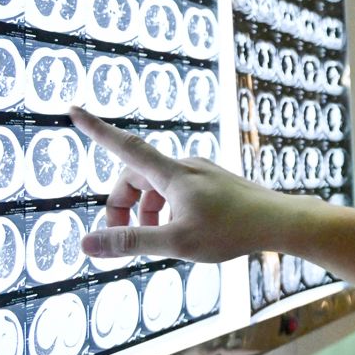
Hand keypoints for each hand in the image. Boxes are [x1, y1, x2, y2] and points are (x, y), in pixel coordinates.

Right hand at [70, 106, 299, 261]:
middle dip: (124, 204)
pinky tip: (183, 233)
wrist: (281, 223)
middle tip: (124, 238)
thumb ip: (130, 242)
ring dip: (148, 211)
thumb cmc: (233, 231)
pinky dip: (168, 209)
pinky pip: (178, 189)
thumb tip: (86, 244)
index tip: (73, 110)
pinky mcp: (215, 182)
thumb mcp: (176, 242)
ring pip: (158, 186)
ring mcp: (202, 173)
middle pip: (136, 175)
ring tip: (158, 239)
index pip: (124, 146)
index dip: (96, 130)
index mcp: (173, 174)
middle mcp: (186, 166)